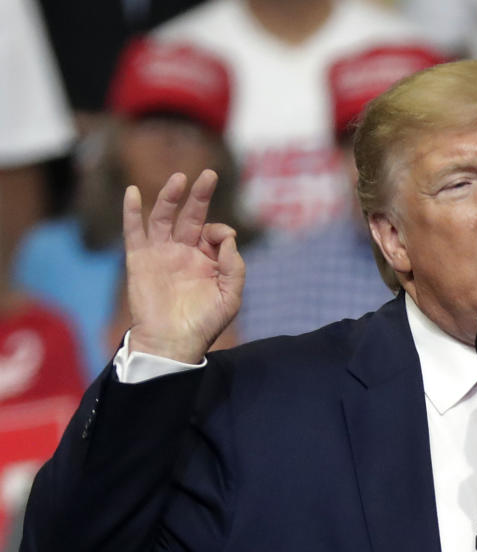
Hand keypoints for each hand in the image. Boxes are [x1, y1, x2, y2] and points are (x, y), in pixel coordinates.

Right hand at [123, 168, 244, 363]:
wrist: (171, 343)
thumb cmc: (203, 324)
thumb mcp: (230, 297)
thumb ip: (235, 267)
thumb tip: (228, 236)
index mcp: (206, 262)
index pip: (214, 233)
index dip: (220, 231)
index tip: (220, 241)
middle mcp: (183, 253)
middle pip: (191, 216)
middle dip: (200, 195)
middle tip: (210, 174)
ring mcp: (160, 254)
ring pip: (163, 217)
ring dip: (170, 196)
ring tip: (179, 179)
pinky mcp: (140, 260)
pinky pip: (133, 232)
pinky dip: (131, 212)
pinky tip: (132, 193)